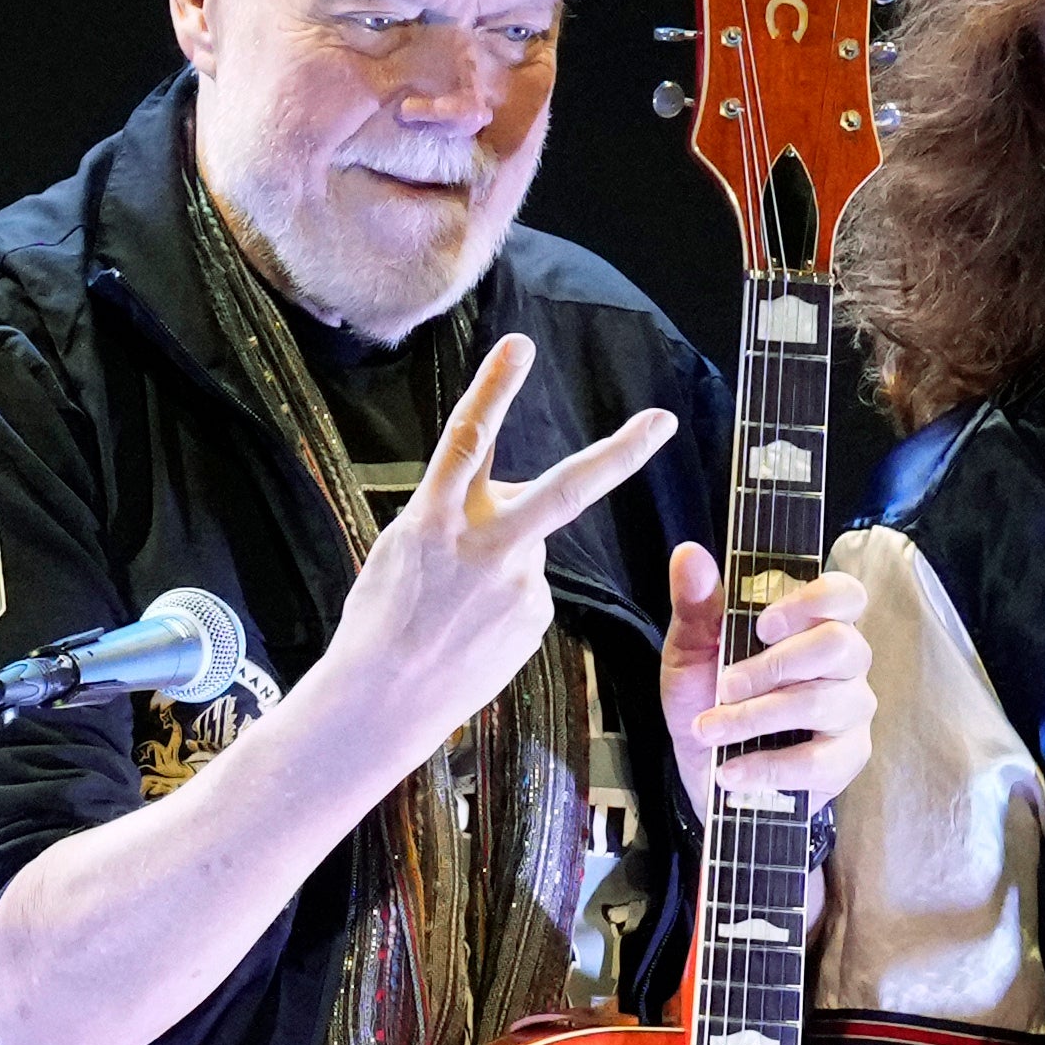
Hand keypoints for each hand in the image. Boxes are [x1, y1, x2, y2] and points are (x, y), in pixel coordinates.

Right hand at [304, 334, 676, 772]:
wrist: (381, 700)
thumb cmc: (381, 619)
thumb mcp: (404, 548)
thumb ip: (458, 515)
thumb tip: (507, 502)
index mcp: (434, 518)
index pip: (469, 438)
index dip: (494, 388)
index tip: (520, 344)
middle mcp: (484, 545)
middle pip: (566, 489)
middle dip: (621, 452)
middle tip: (664, 421)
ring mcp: (517, 585)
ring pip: (527, 546)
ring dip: (499, 559)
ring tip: (452, 606)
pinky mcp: (534, 618)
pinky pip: (526, 592)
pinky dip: (502, 601)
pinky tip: (469, 630)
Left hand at [663, 552, 876, 810]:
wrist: (704, 768)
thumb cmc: (707, 700)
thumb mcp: (690, 650)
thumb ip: (696, 604)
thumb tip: (688, 554)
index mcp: (812, 624)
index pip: (845, 595)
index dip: (811, 603)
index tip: (763, 625)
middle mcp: (844, 662)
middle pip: (840, 645)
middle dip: (774, 666)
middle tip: (726, 686)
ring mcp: (851, 710)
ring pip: (822, 703)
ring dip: (757, 717)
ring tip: (711, 730)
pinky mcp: (847, 758)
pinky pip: (819, 761)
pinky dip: (768, 767)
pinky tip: (731, 771)